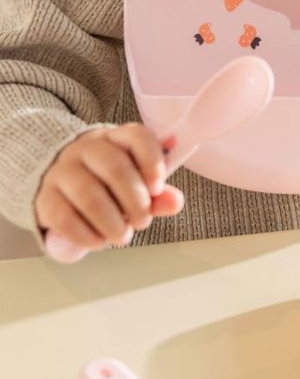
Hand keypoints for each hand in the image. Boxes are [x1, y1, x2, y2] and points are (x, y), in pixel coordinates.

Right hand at [35, 125, 184, 251]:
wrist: (58, 184)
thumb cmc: (105, 184)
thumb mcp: (133, 184)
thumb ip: (156, 194)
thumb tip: (174, 202)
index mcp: (115, 138)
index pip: (136, 137)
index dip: (151, 161)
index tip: (158, 187)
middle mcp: (86, 148)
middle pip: (114, 167)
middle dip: (134, 200)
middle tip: (143, 222)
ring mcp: (62, 170)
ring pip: (88, 193)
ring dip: (111, 221)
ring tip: (122, 236)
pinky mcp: (44, 197)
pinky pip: (63, 216)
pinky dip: (85, 234)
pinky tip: (98, 242)